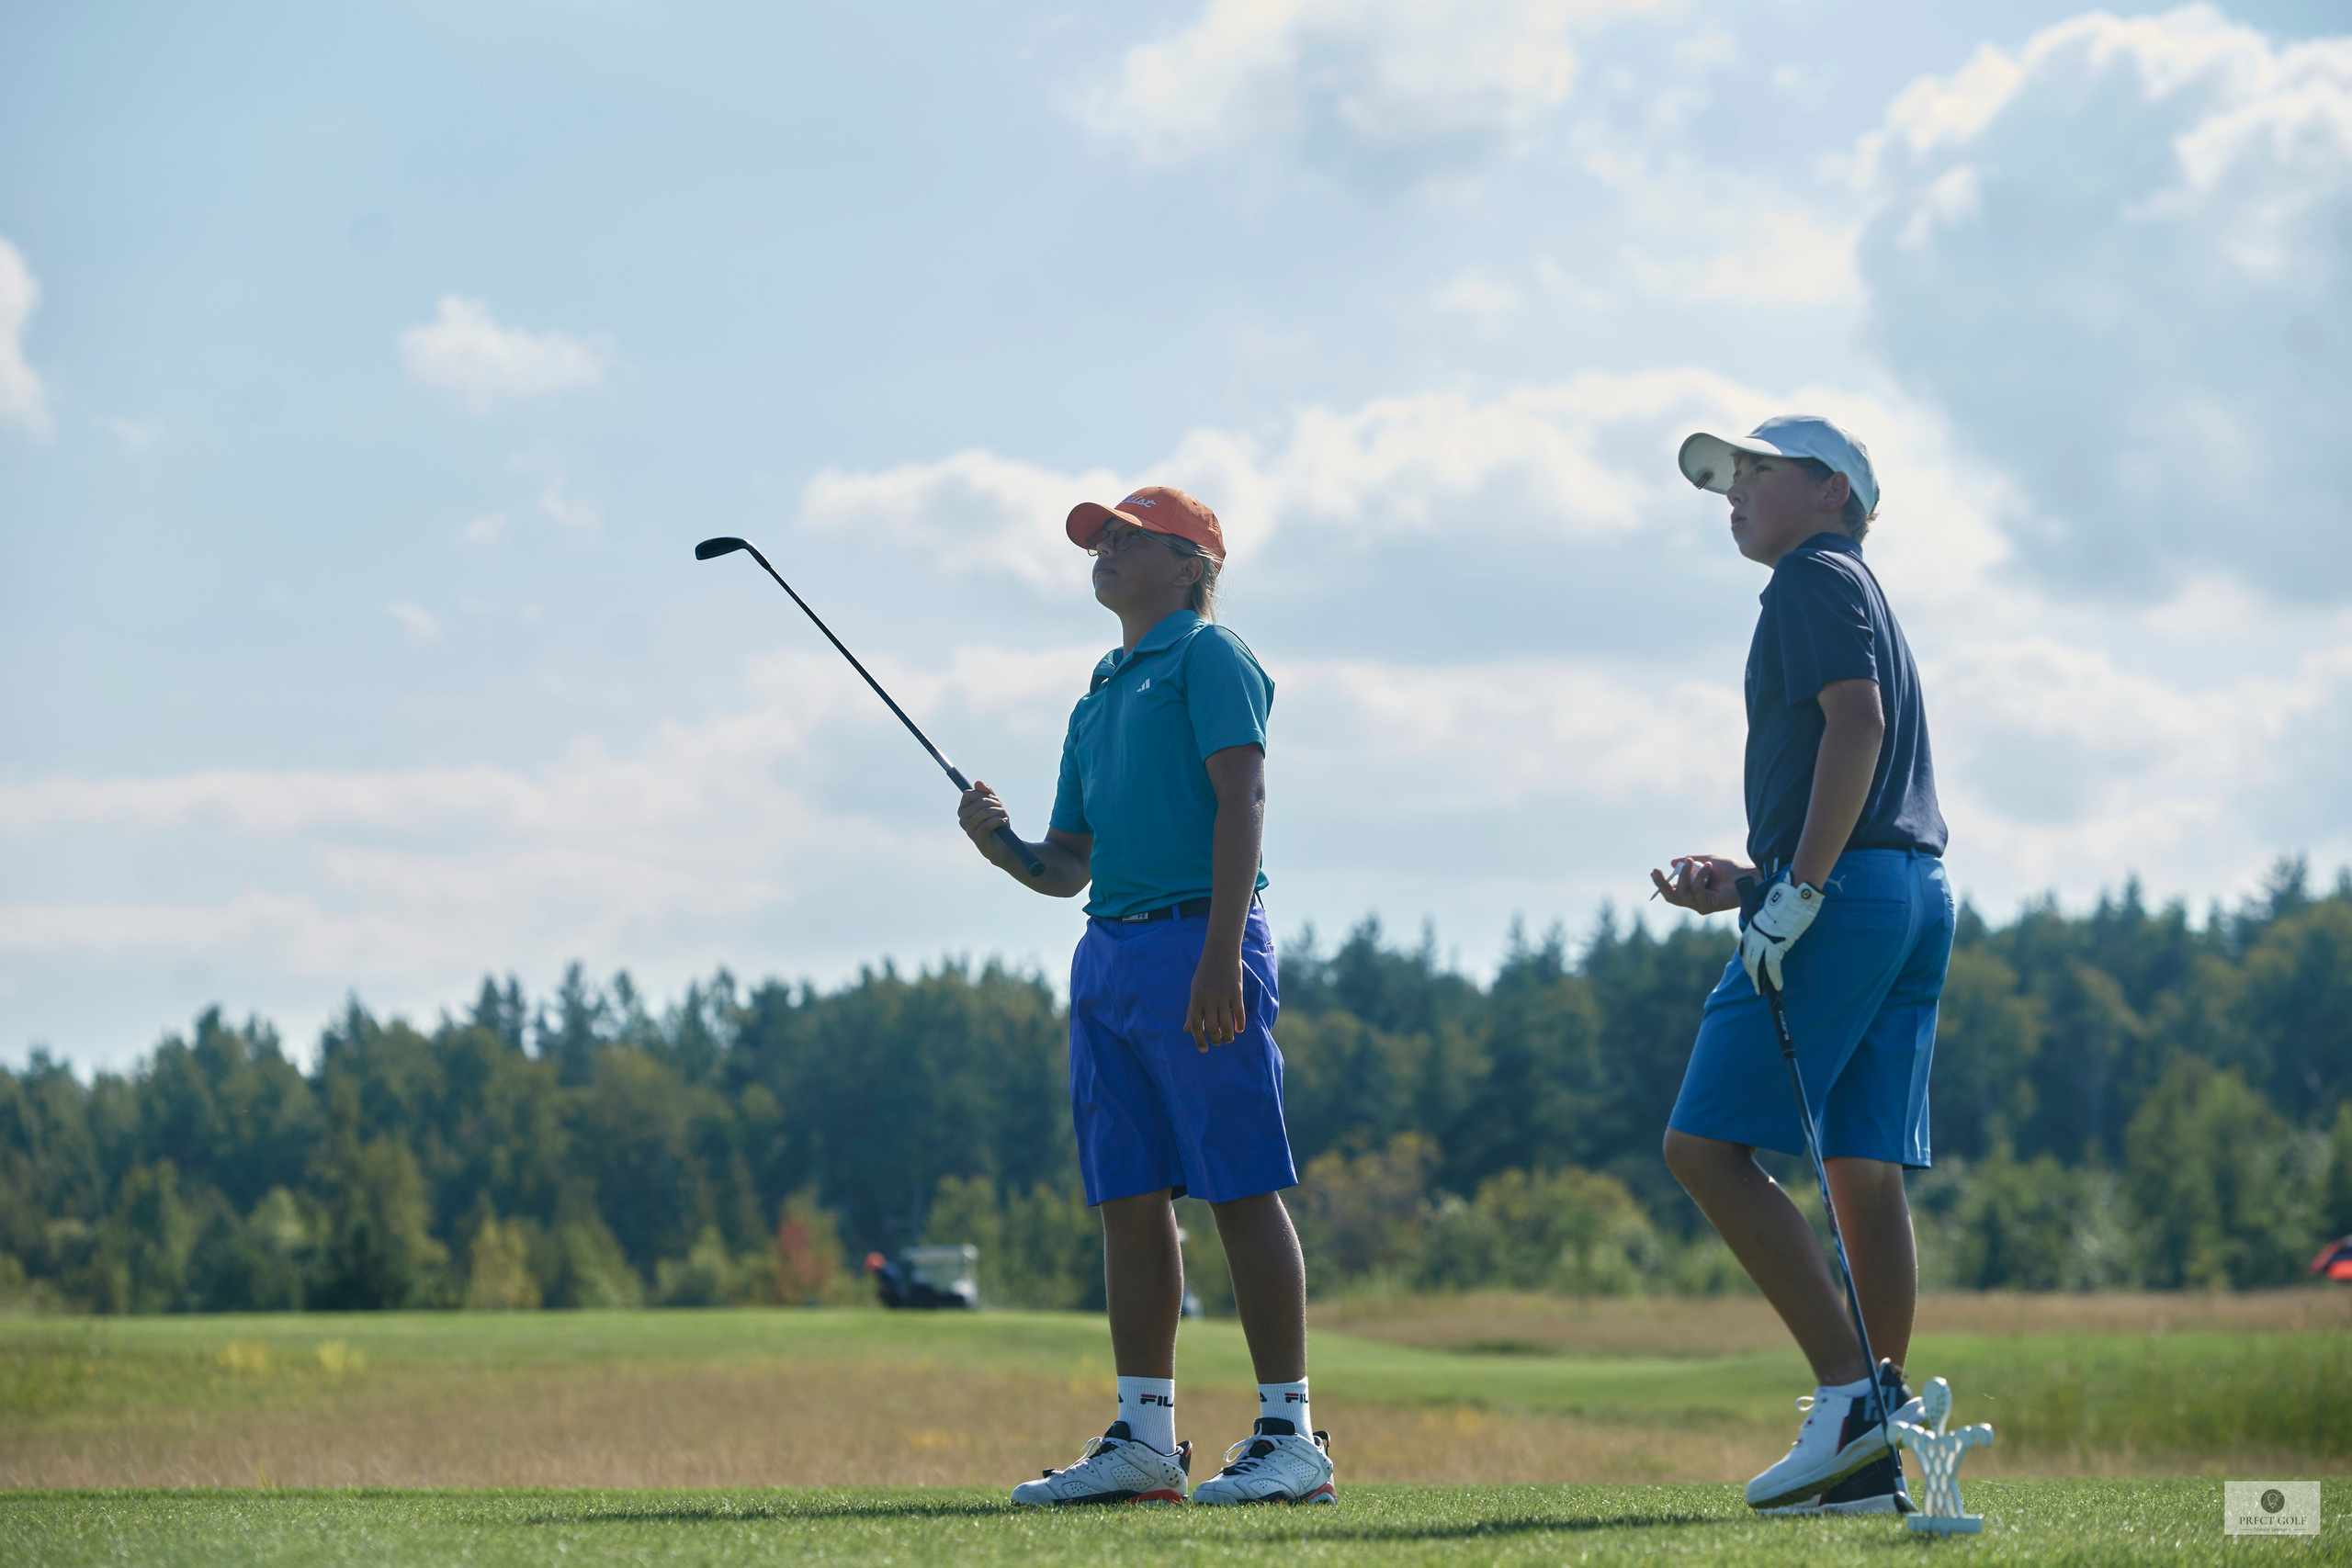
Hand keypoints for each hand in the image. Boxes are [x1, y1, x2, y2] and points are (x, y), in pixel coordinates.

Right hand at [956, 781, 1011, 863]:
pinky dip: (999, 821)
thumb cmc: (997, 824)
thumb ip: (987, 793)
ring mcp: (968, 829)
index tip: (994, 799)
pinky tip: (1003, 823)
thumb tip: (978, 782)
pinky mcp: (977, 838)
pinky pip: (987, 824)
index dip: (983, 794)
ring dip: (999, 812)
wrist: (1004, 846)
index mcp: (963, 810)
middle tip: (1002, 810)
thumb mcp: (994, 805)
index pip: (968, 794)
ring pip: (985, 812)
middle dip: (996, 803)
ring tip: (1004, 817)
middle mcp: (963, 819)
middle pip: (980, 802)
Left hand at [1185, 948, 1246, 1051]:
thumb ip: (1192, 1010)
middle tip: (1218, 1042)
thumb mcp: (1195, 990)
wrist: (1220, 951)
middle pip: (1212, 1028)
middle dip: (1215, 1040)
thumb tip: (1187, 1030)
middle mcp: (1208, 999)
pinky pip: (1239, 1014)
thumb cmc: (1205, 972)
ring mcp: (1223, 996)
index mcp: (1196, 999)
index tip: (1204, 1050)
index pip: (1196, 1026)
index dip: (1199, 1041)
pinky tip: (1239, 1029)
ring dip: (1228, 1036)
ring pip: (1227, 1025)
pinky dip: (1240, 1025)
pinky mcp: (1237, 993)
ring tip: (1228, 1039)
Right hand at [1650, 854, 1747, 915]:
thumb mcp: (1705, 861)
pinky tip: (1708, 866)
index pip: (1671, 892)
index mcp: (1692, 893)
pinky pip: (1697, 891)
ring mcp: (1701, 905)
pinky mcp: (1709, 906)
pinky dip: (1700, 877)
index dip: (1661, 883)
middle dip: (1661, 884)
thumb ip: (1689, 862)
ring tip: (1691, 861)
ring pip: (1682, 893)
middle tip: (1656, 871)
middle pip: (1671, 897)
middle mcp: (1695, 902)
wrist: (1748, 876)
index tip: (1655, 871)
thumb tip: (1672, 863)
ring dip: (1684, 876)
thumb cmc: (1730, 870)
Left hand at [1739, 879, 1823, 994]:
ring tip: (1763, 991)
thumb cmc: (1788, 900)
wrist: (1794, 894)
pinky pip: (1772, 966)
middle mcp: (1754, 934)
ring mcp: (1764, 940)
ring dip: (1760, 981)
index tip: (1751, 971)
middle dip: (1752, 975)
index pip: (1745, 948)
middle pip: (1749, 960)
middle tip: (1757, 987)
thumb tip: (1778, 929)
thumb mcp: (1774, 913)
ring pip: (1757, 966)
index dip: (1748, 961)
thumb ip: (1770, 923)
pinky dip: (1774, 978)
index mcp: (1752, 926)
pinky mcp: (1776, 944)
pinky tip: (1778, 986)